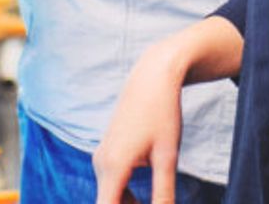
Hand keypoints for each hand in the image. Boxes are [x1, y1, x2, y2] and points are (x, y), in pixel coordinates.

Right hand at [93, 40, 186, 203]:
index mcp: (113, 168)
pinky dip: (125, 198)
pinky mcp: (107, 154)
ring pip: (109, 198)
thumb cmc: (162, 113)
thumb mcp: (167, 157)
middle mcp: (101, 164)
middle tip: (157, 203)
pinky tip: (144, 199)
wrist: (152, 77)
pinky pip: (111, 186)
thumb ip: (163, 193)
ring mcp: (101, 158)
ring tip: (156, 200)